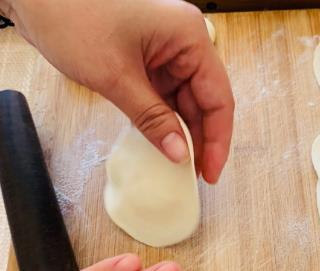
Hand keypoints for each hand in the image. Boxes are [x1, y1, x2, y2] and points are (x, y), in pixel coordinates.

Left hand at [3, 0, 233, 182]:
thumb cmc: (73, 19)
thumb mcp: (116, 77)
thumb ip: (152, 118)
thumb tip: (180, 154)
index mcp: (189, 37)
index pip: (218, 96)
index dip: (218, 138)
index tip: (210, 172)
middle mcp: (185, 43)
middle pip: (205, 100)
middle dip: (200, 138)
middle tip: (195, 175)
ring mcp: (167, 52)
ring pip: (185, 102)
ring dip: (182, 132)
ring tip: (180, 165)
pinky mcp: (150, 61)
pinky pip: (165, 97)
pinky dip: (163, 120)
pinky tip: (163, 143)